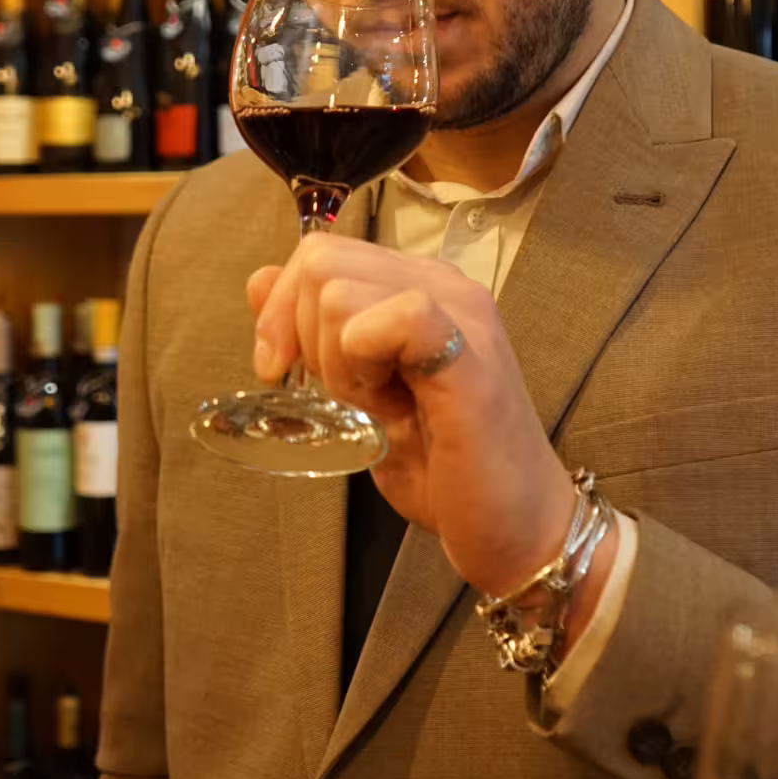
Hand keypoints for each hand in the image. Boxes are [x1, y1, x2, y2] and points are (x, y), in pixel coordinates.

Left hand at [247, 233, 597, 605]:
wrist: (518, 526)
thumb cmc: (444, 467)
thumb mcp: (357, 393)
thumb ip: (314, 332)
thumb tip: (259, 278)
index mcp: (418, 286)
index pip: (320, 252)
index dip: (281, 309)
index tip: (280, 370)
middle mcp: (443, 283)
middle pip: (321, 260)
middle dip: (301, 334)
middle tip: (341, 397)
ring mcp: (462, 313)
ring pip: (338, 289)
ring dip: (334, 361)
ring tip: (375, 408)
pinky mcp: (471, 354)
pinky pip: (396, 316)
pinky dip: (365, 362)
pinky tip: (388, 403)